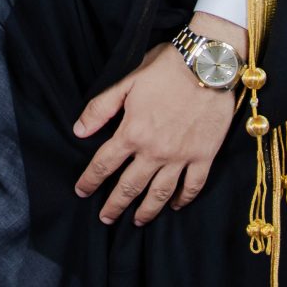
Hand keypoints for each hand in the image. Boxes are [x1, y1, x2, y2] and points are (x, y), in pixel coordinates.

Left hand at [72, 14, 242, 226]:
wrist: (208, 65)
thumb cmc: (166, 69)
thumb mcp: (127, 82)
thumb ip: (100, 108)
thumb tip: (78, 131)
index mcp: (132, 133)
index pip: (103, 164)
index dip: (90, 180)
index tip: (82, 192)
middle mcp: (154, 151)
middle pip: (129, 187)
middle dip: (114, 205)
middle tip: (105, 219)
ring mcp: (181, 157)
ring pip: (159, 194)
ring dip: (146, 211)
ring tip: (136, 221)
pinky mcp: (204, 156)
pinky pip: (192, 186)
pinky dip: (183, 199)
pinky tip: (175, 205)